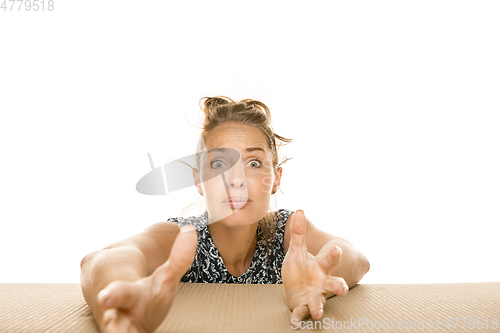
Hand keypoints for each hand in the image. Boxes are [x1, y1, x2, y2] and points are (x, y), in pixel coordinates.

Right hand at [96, 226, 196, 332]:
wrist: (120, 312)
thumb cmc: (145, 295)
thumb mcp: (163, 278)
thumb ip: (178, 258)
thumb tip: (191, 231)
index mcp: (128, 295)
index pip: (119, 293)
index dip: (114, 294)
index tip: (108, 296)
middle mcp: (116, 316)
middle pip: (110, 322)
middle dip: (112, 327)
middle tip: (109, 321)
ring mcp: (116, 332)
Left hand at [282, 210, 348, 324]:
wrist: (297, 286)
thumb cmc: (301, 268)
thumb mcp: (297, 250)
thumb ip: (298, 233)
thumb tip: (299, 210)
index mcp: (320, 266)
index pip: (329, 259)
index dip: (334, 254)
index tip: (337, 248)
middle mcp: (321, 282)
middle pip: (333, 284)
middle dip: (339, 286)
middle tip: (343, 288)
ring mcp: (314, 296)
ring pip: (320, 302)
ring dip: (319, 307)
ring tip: (318, 312)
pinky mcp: (304, 306)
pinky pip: (301, 313)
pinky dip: (298, 318)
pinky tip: (294, 324)